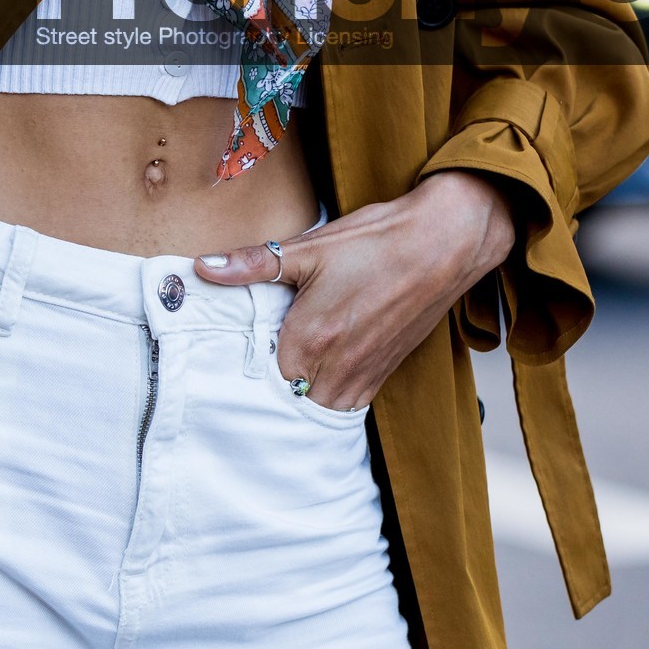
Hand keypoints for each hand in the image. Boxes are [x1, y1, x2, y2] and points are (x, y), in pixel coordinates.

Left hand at [195, 171, 514, 411]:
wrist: (445, 242)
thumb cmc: (379, 241)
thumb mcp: (310, 247)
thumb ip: (253, 264)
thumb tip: (204, 268)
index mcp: (311, 339)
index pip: (261, 375)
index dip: (249, 362)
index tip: (240, 347)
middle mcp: (337, 366)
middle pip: (288, 399)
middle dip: (273, 386)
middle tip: (262, 361)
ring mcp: (365, 374)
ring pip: (319, 408)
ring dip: (302, 394)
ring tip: (290, 367)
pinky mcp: (385, 373)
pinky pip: (349, 403)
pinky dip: (331, 394)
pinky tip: (322, 368)